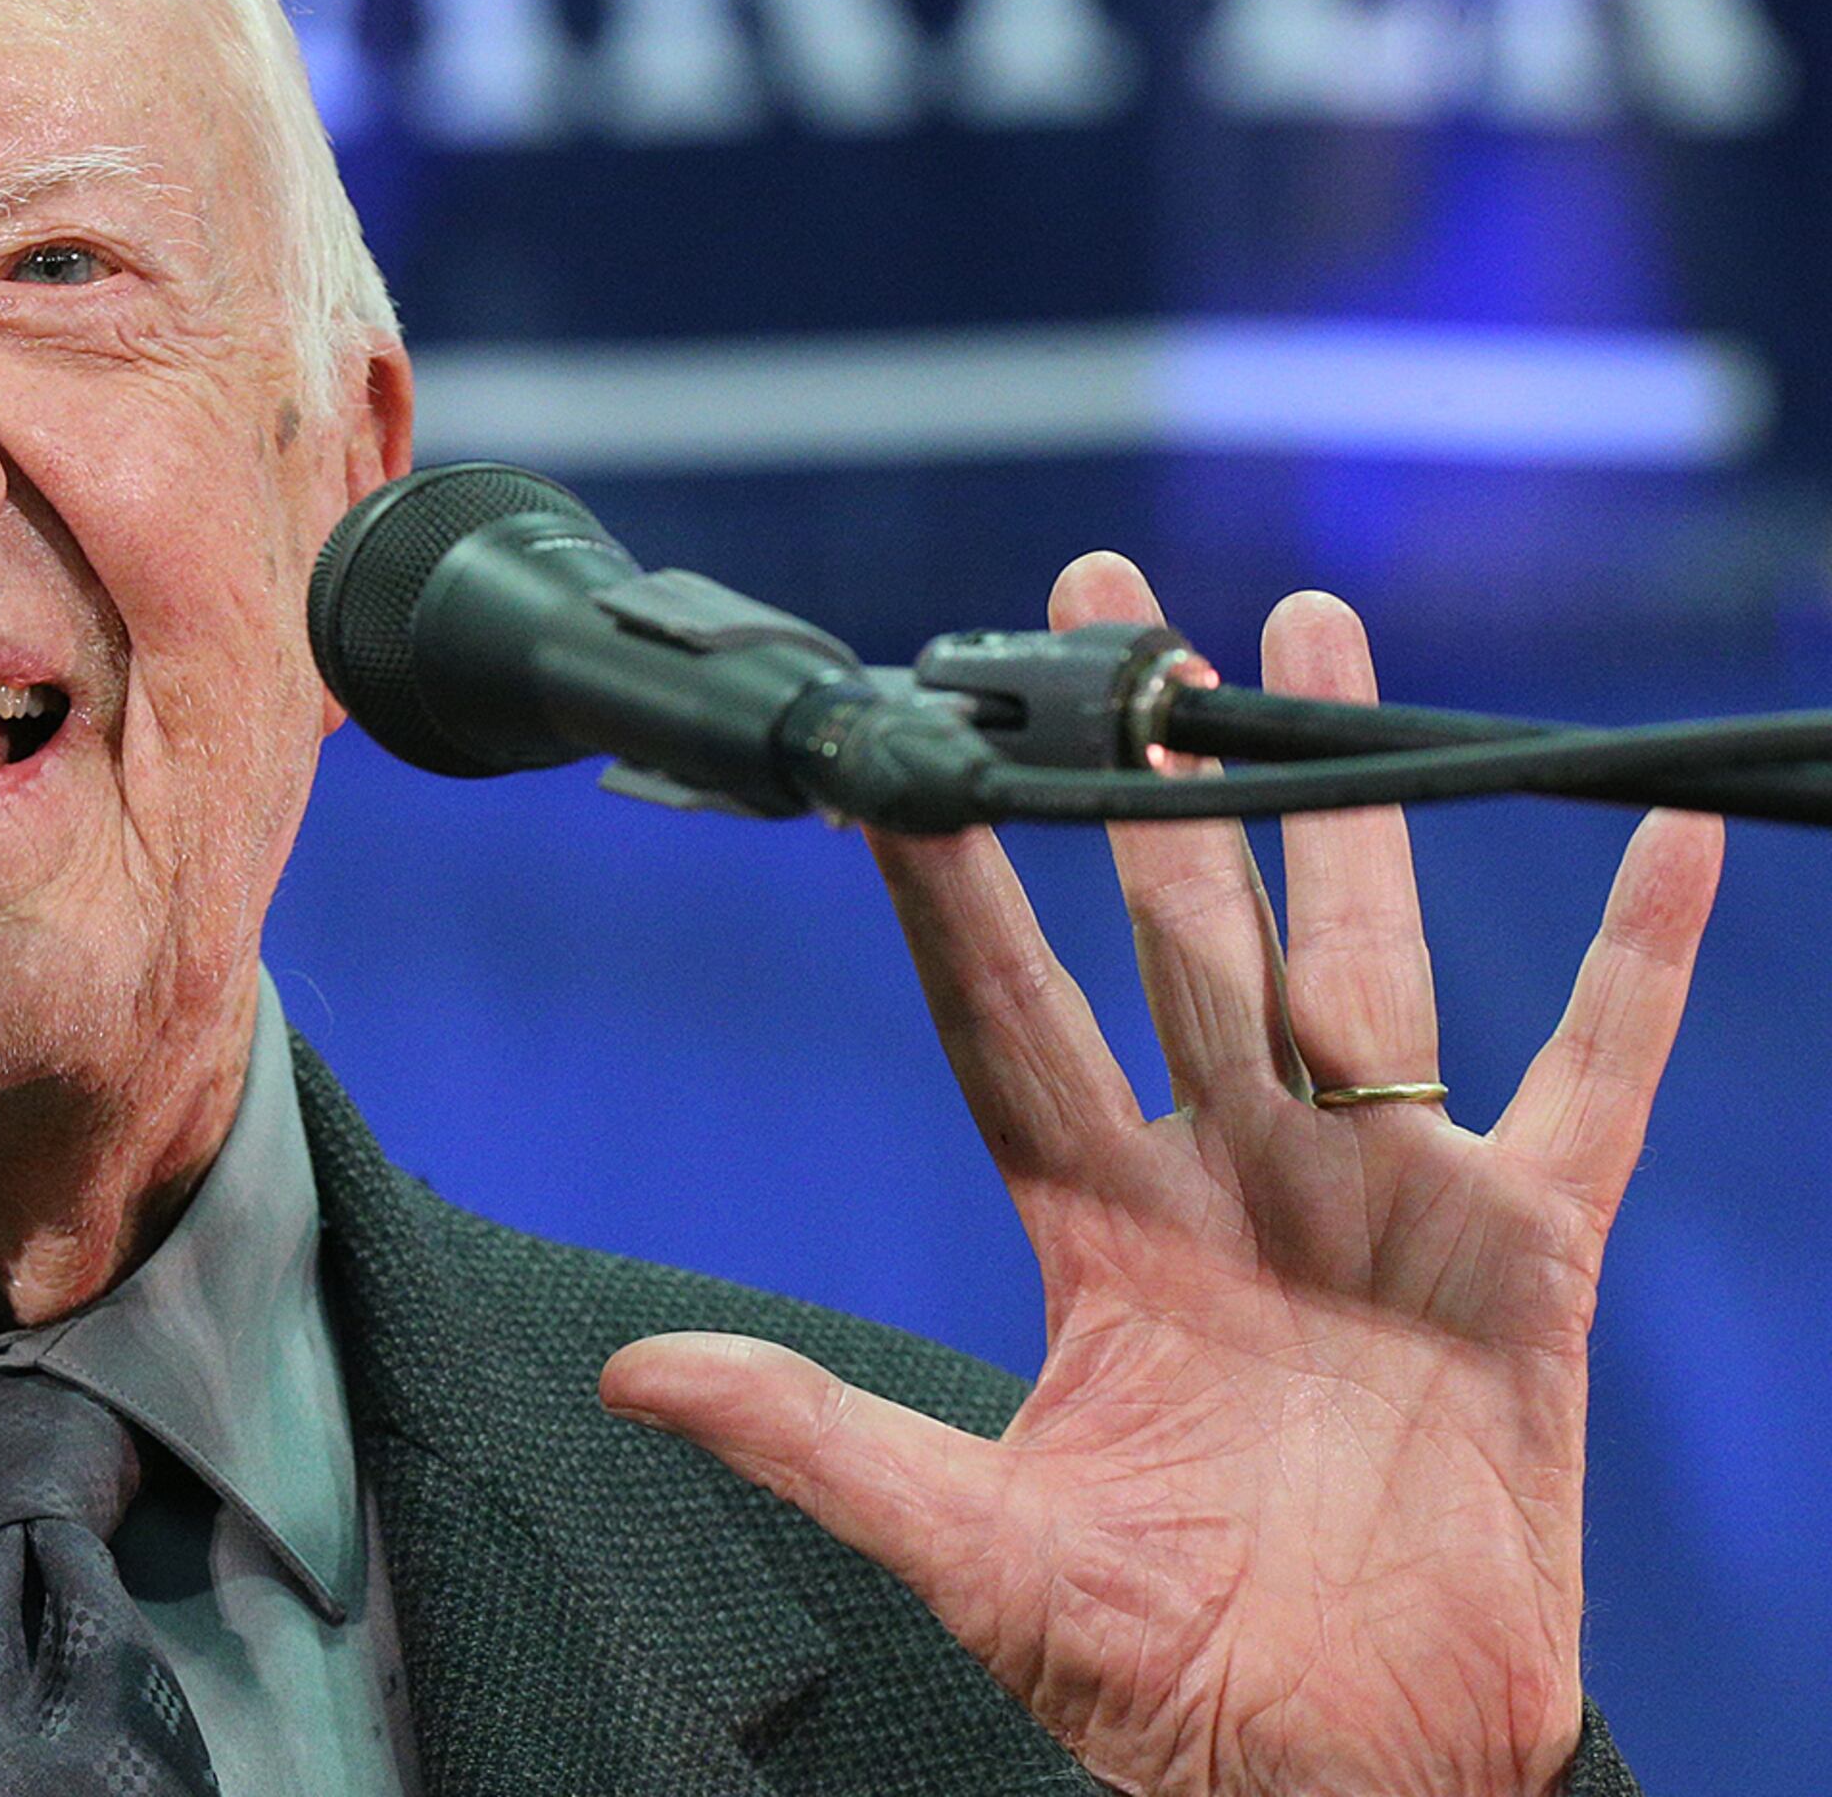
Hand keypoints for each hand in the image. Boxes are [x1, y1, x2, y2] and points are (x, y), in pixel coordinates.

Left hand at [596, 556, 1722, 1796]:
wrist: (1337, 1774)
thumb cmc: (1155, 1677)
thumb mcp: (973, 1549)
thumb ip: (820, 1440)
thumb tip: (636, 1376)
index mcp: (1098, 1235)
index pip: (1005, 1016)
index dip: (956, 884)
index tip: (900, 754)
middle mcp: (1230, 1181)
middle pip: (1174, 930)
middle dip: (1138, 771)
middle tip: (1103, 609)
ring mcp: (1379, 1201)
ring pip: (1355, 952)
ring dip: (1337, 794)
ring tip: (1301, 633)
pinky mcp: (1523, 1256)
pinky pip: (1592, 1081)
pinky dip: (1633, 962)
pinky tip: (1654, 837)